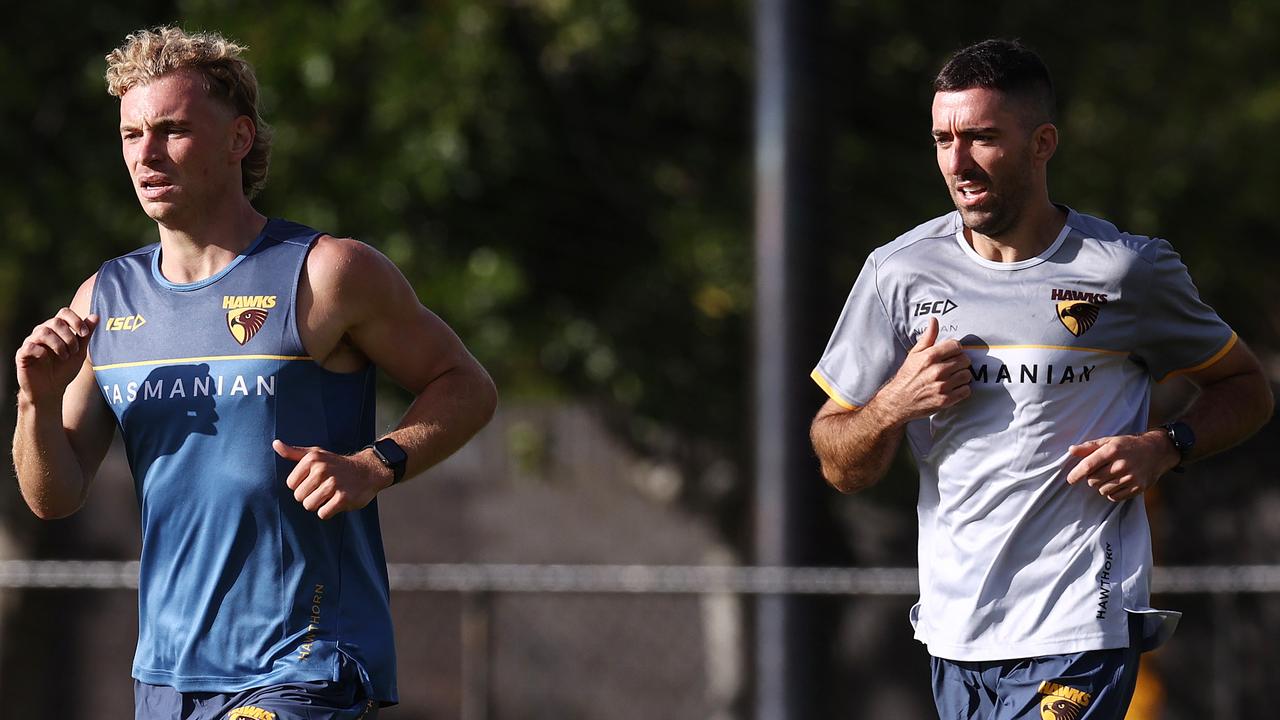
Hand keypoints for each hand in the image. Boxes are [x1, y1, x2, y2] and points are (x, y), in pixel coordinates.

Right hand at [16, 309, 98, 403]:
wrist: (51, 390)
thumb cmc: (64, 369)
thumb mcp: (79, 352)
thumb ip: (86, 335)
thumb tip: (96, 316)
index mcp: (56, 330)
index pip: (64, 312)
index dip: (76, 320)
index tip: (84, 333)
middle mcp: (42, 332)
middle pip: (55, 322)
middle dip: (69, 337)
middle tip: (74, 351)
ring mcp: (31, 343)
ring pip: (43, 332)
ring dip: (59, 345)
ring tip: (65, 357)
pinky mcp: (22, 355)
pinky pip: (30, 346)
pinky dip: (42, 351)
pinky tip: (48, 358)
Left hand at [273, 440, 393, 519]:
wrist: (368, 471)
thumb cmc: (337, 465)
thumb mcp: (316, 454)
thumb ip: (294, 452)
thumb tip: (275, 443)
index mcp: (312, 459)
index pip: (291, 485)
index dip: (302, 486)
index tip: (315, 481)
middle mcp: (322, 470)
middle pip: (299, 497)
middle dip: (310, 497)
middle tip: (324, 489)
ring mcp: (333, 484)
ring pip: (310, 506)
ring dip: (319, 505)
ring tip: (330, 495)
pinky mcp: (343, 498)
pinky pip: (323, 513)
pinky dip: (329, 511)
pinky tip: (337, 501)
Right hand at [877, 317, 971, 423]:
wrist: (898, 401)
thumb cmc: (907, 376)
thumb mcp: (914, 353)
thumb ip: (928, 337)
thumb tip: (934, 320)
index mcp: (930, 356)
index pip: (956, 345)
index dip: (956, 349)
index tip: (952, 354)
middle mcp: (937, 370)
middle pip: (965, 360)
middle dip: (960, 362)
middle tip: (953, 366)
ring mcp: (942, 386)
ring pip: (967, 375)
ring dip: (962, 376)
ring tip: (953, 377)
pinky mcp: (945, 400)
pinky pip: (966, 391)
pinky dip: (962, 390)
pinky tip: (953, 388)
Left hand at [1066, 431, 1180, 501]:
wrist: (1157, 451)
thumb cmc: (1129, 445)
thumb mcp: (1109, 441)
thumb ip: (1089, 447)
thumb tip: (1071, 450)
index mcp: (1112, 450)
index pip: (1088, 466)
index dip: (1076, 474)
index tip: (1070, 480)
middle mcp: (1121, 465)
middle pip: (1093, 480)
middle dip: (1091, 478)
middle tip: (1099, 472)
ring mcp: (1130, 477)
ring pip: (1102, 490)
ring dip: (1101, 486)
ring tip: (1110, 477)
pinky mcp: (1138, 488)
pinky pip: (1114, 497)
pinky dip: (1112, 493)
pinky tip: (1117, 484)